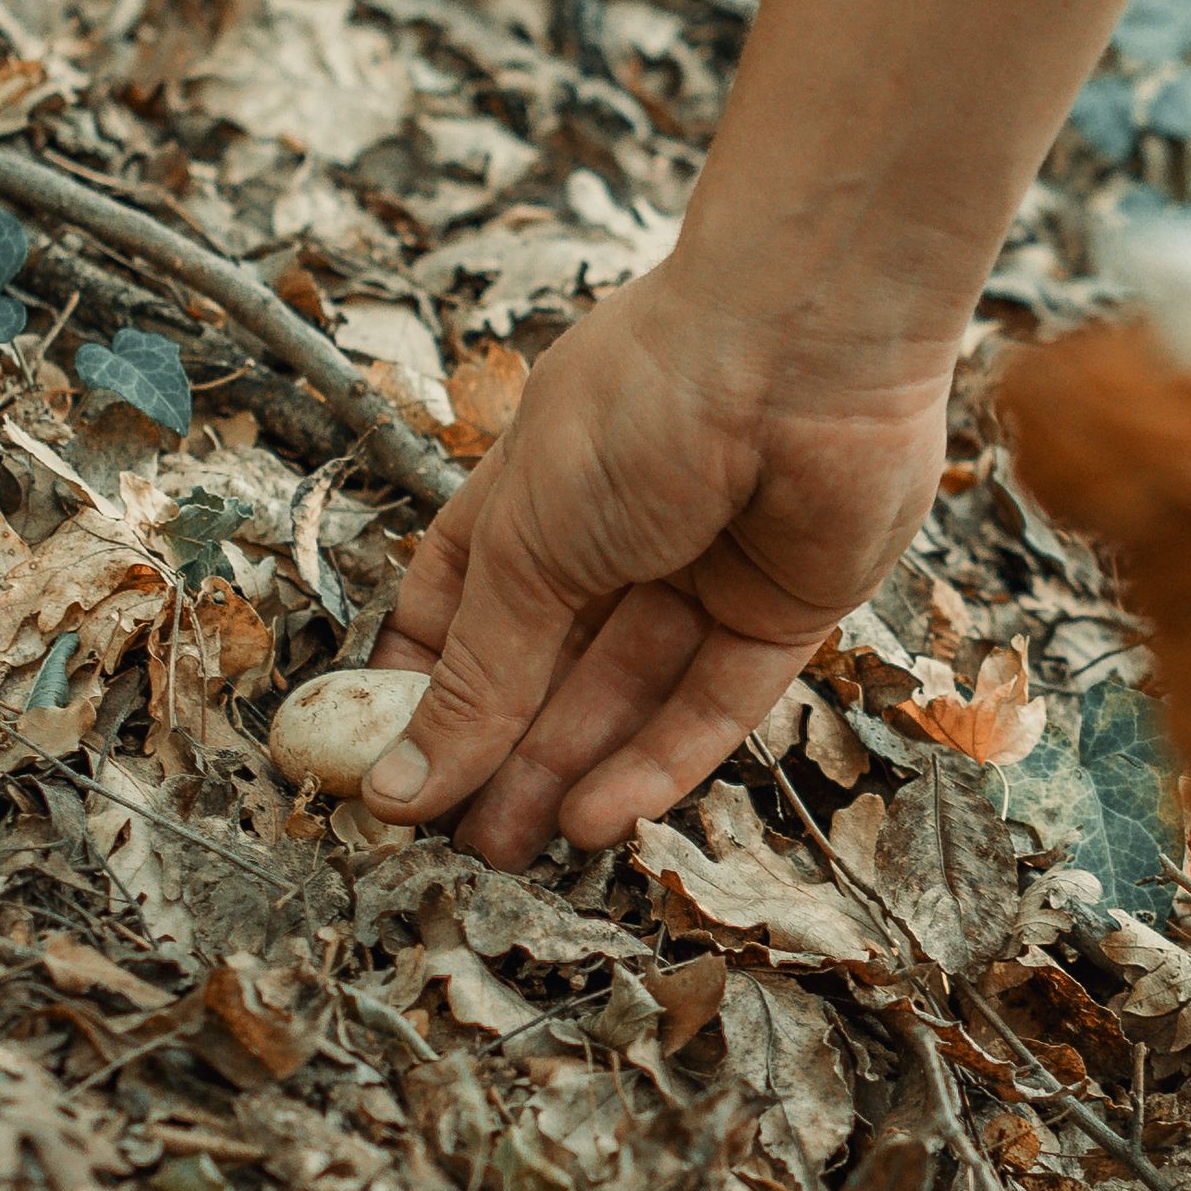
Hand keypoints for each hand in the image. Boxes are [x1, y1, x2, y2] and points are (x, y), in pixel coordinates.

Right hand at [358, 256, 956, 862]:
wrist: (806, 342)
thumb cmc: (646, 401)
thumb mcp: (529, 544)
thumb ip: (477, 673)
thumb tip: (396, 781)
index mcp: (534, 485)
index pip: (462, 598)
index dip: (425, 681)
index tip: (385, 764)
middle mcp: (618, 526)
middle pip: (548, 663)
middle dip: (499, 752)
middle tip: (455, 841)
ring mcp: (706, 565)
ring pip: (629, 691)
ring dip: (569, 770)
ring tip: (512, 848)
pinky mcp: (786, 601)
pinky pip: (717, 699)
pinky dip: (660, 760)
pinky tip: (597, 818)